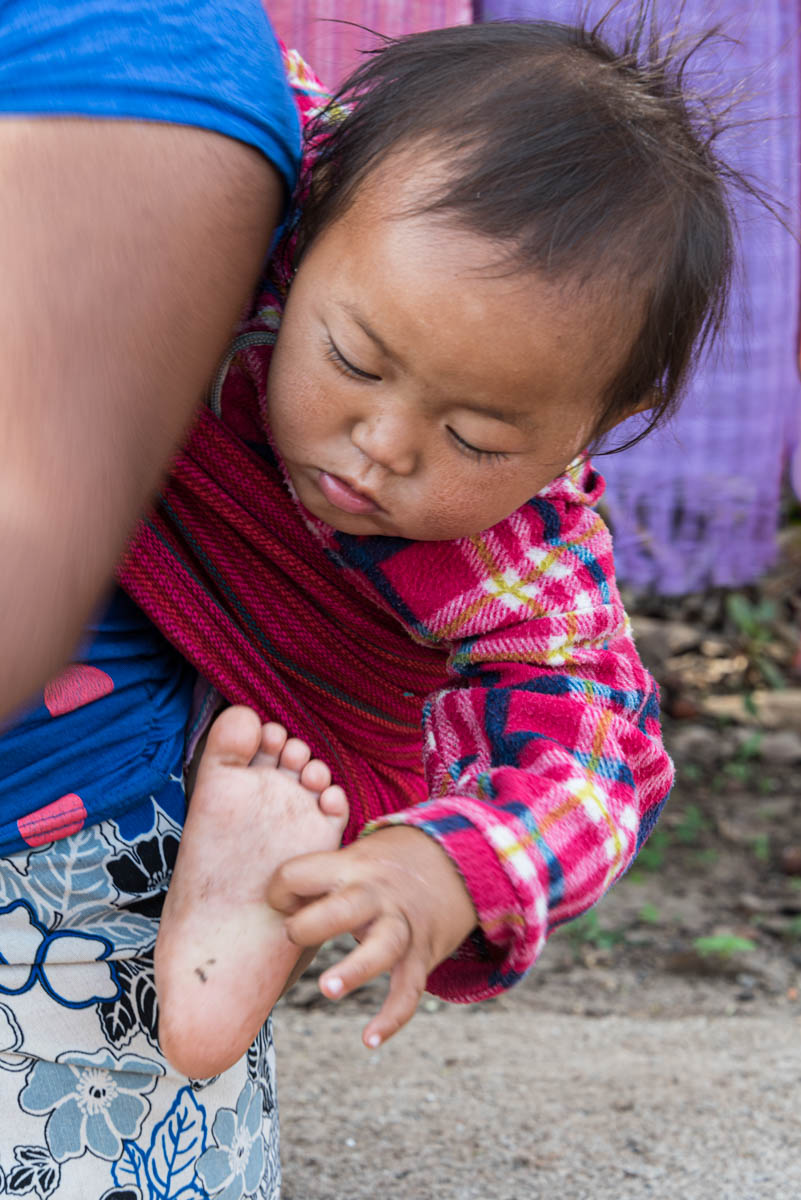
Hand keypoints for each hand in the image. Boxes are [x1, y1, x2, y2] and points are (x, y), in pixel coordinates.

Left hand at [267, 825, 476, 1047]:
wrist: (453, 863)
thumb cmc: (382, 867)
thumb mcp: (351, 858)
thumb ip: (314, 880)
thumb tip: (264, 910)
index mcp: (350, 866)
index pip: (301, 873)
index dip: (280, 890)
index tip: (279, 903)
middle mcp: (377, 895)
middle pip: (345, 907)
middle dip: (313, 925)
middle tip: (293, 937)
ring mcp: (401, 925)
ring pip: (382, 947)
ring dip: (355, 969)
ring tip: (327, 990)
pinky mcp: (421, 955)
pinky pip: (408, 990)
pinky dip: (392, 1017)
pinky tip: (369, 1039)